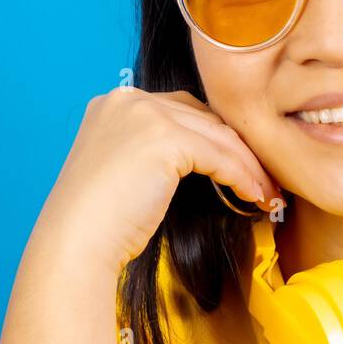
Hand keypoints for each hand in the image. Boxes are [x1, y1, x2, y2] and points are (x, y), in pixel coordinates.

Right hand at [34, 87, 281, 273]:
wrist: (74, 244)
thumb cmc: (100, 224)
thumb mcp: (127, 172)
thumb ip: (156, 153)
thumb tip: (211, 158)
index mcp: (115, 104)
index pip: (183, 112)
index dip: (217, 139)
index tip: (241, 166)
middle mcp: (129, 99)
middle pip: (204, 119)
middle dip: (239, 150)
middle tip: (265, 179)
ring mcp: (145, 113)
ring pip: (218, 136)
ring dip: (249, 166)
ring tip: (267, 192)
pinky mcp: (163, 137)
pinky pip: (220, 157)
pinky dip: (243, 177)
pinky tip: (255, 197)